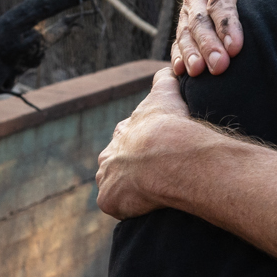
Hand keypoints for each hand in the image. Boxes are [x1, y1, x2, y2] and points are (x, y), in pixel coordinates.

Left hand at [95, 64, 202, 218]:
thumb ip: (164, 80)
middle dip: (130, 169)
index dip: (142, 146)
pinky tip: (145, 207)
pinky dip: (128, 208)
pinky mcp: (109, 199)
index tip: (156, 151)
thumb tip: (168, 68)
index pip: (128, 139)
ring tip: (150, 194)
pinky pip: (117, 206)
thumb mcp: (166, 94)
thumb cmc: (169, 124)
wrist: (166, 152)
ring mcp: (107, 178)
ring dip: (127, 190)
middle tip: (153, 175)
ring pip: (114, 186)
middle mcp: (109, 155)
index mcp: (123, 132)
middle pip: (117, 164)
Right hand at [173, 0, 276, 74]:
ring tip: (198, 73)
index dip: (227, 23)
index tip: (237, 48)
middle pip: (200, 20)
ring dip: (191, 54)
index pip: (221, 0)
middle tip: (220, 67)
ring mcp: (190, 12)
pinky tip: (181, 73)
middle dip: (208, 45)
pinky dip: (178, 57)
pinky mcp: (187, 27)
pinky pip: (178, 43)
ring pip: (185, 33)